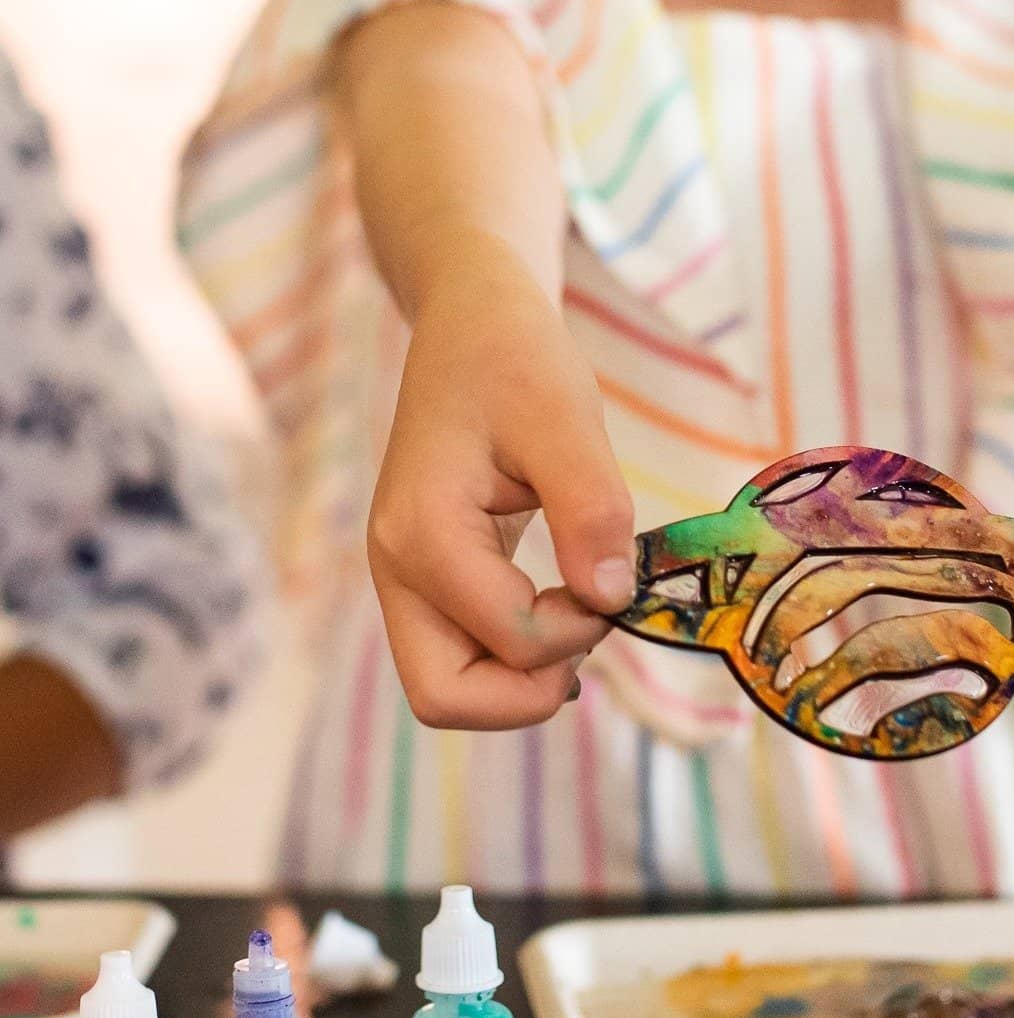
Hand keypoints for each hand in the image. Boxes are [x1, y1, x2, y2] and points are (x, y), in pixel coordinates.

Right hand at [367, 231, 634, 729]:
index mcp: (423, 531)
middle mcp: (396, 566)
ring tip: (579, 611)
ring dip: (519, 675)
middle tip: (591, 624)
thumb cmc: (515, 358)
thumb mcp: (566, 418)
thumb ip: (590, 509)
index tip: (614, 578)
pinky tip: (563, 609)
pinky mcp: (423, 572)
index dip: (578, 629)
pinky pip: (456, 649)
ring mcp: (402, 574)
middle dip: (528, 690)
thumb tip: (611, 598)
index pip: (508, 641)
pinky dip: (511, 652)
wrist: (470, 321)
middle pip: (443, 697)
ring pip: (444, 685)